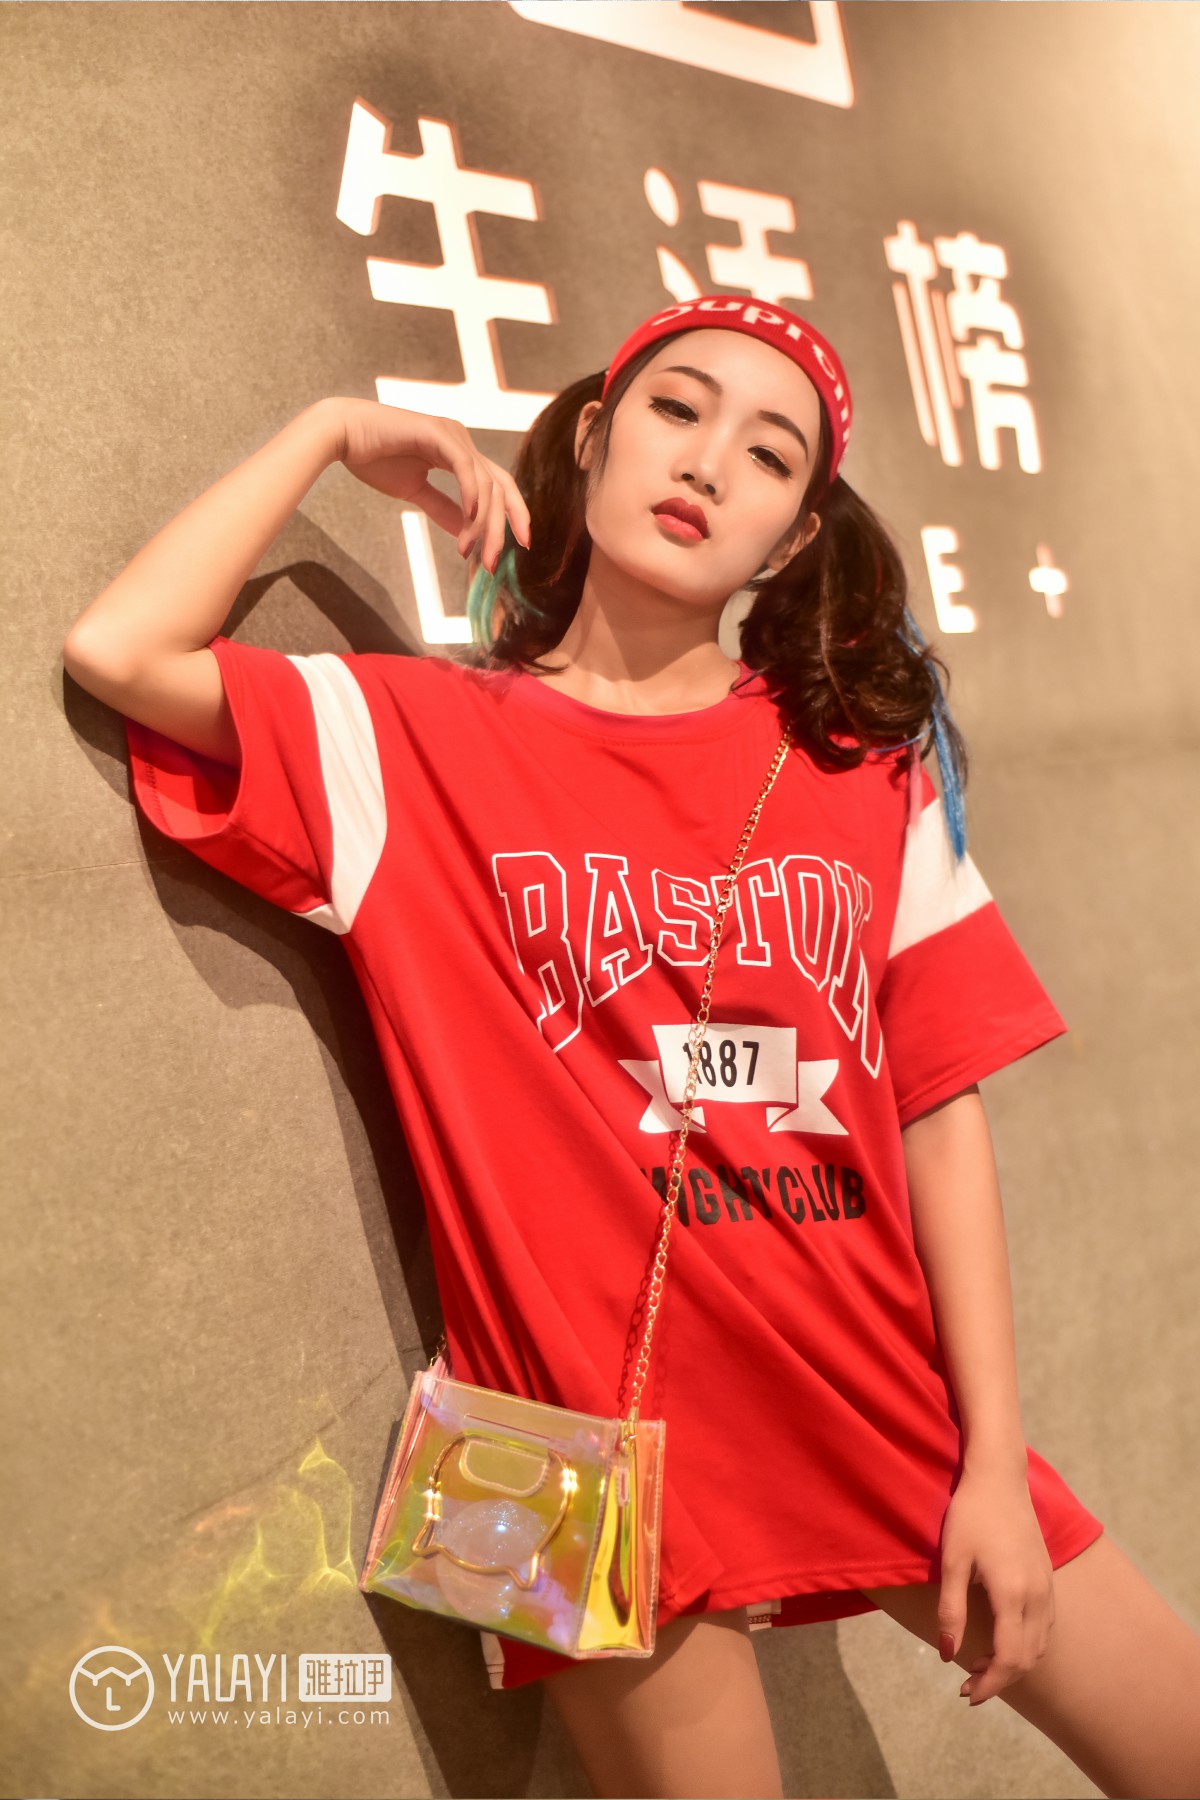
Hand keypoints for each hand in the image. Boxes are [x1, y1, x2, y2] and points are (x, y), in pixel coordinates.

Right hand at [331, 399, 530, 573]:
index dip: (513, 515)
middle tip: (493, 564)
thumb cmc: (374, 458)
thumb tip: (465, 533)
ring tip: (469, 551)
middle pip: (499, 488)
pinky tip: (470, 518)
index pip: (498, 485)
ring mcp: (451, 434)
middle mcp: (461, 440)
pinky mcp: (437, 432)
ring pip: (485, 483)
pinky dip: (471, 494)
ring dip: (481, 522)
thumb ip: (443, 509)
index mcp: (459, 453)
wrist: (342, 435)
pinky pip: (464, 467)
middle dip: (501, 529)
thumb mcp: (415, 491)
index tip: (520, 546)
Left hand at [936, 1466, 1055, 1705]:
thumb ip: (951, 1610)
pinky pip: (1044, 1627)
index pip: (1008, 1659)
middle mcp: (1038, 1597)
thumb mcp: (952, 1561)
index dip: (989, 1684)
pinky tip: (1003, 1639)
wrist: (1000, 1476)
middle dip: (999, 1679)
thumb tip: (946, 1654)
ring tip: (980, 1664)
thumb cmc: (970, 1515)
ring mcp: (1047, 1588)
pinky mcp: (1048, 1579)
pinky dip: (1026, 1645)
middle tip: (967, 1684)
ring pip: (1039, 1646)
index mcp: (1013, 1595)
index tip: (966, 1695)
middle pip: (1027, 1659)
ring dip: (1014, 1663)